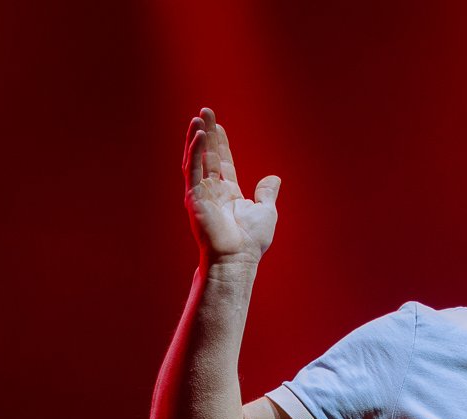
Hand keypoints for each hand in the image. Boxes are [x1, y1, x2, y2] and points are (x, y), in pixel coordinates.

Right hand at [183, 108, 279, 264]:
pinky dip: (195, 151)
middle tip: (205, 112)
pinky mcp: (193, 197)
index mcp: (228, 193)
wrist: (237, 258)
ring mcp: (201, 193)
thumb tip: (274, 178)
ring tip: (199, 117)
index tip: (218, 126)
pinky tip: (198, 134)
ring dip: (196, 138)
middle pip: (208, 155)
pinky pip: (193, 169)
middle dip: (207, 133)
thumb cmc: (251, 241)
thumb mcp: (265, 211)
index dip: (220, 143)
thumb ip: (267, 193)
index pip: (222, 162)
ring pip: (196, 159)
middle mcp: (212, 190)